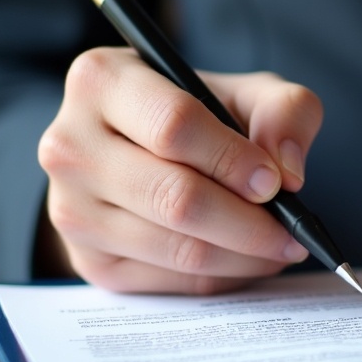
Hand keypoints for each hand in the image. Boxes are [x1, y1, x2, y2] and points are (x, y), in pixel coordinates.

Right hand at [36, 47, 322, 293]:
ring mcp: (70, 209)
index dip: (232, 159)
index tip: (274, 182)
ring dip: (243, 256)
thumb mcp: (249, 92)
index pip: (172, 125)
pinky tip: (247, 259)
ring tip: (280, 245)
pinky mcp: (88, 261)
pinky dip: (222, 276)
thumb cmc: (202, 114)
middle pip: (174, 196)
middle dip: (248, 222)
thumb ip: (285, 112)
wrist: (147, 151)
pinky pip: (170, 281)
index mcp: (101, 80)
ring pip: (175, 247)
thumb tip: (287, 172)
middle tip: (292, 231)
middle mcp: (69, 144)